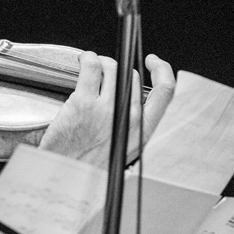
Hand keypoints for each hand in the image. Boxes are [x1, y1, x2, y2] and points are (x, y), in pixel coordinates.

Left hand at [38, 51, 174, 167]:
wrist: (67, 174)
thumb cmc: (91, 165)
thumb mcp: (124, 150)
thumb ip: (132, 126)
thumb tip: (132, 104)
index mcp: (142, 130)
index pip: (166, 92)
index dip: (162, 70)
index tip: (153, 62)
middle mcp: (129, 117)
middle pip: (132, 77)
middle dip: (119, 69)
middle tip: (106, 70)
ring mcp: (107, 108)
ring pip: (112, 68)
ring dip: (102, 61)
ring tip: (92, 64)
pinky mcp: (84, 102)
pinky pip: (91, 68)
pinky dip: (88, 58)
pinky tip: (83, 60)